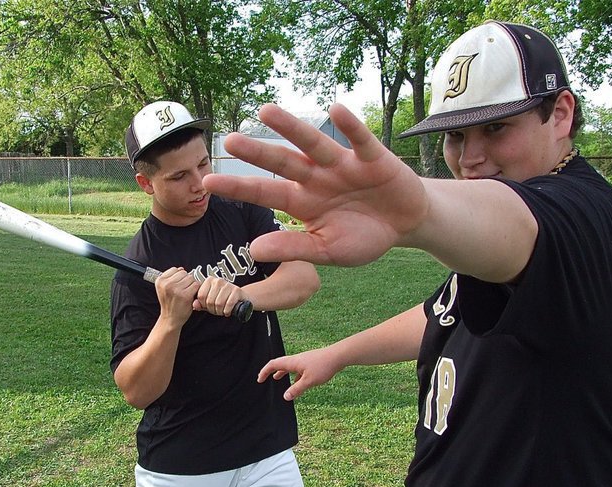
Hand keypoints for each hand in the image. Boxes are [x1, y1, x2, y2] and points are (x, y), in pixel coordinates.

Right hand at [154, 267, 198, 327]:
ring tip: (187, 292)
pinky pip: (196, 285)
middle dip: (186, 280)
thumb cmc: (169, 303)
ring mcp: (176, 289)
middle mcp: (166, 284)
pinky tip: (191, 295)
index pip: (175, 269)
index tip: (177, 285)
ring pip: (191, 278)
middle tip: (183, 290)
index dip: (179, 277)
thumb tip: (181, 268)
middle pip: (184, 273)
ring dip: (191, 284)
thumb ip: (171, 277)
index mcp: (160, 281)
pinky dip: (196, 290)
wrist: (171, 318)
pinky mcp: (185, 295)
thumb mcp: (164, 288)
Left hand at [194, 276, 246, 316]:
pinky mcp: (237, 290)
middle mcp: (218, 280)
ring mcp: (228, 284)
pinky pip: (229, 304)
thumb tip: (194, 305)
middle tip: (217, 310)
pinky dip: (227, 311)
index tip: (208, 307)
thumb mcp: (208, 302)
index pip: (201, 296)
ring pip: (219, 303)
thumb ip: (200, 303)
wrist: (240, 299)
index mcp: (209, 280)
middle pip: (210, 301)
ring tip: (222, 310)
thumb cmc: (222, 300)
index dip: (203, 305)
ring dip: (220, 311)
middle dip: (213, 309)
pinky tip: (228, 311)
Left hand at [202, 103, 428, 266]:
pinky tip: (335, 110)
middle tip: (229, 141)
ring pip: (313, 144)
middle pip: (283, 162)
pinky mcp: (372, 158)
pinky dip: (350, 126)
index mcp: (302, 202)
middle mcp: (316, 178)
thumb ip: (294, 248)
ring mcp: (342, 165)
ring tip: (265, 112)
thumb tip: (255, 250)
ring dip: (291, 128)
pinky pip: (359, 140)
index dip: (238, 188)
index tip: (207, 184)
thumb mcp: (327, 250)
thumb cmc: (363, 236)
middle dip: (258, 153)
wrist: (404, 224)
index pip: (265, 192)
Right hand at [258, 347, 342, 400]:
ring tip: (277, 379)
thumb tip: (285, 397)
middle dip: (271, 371)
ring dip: (282, 373)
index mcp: (292, 362)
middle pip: (279, 364)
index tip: (259, 379)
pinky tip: (298, 382)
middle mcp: (296, 360)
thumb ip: (296, 389)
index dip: (264, 371)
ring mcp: (304, 360)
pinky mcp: (311, 362)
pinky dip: (294, 375)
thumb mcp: (308, 381)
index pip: (273, 365)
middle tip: (264, 378)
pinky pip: (298, 369)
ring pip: (289, 366)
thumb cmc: (323, 367)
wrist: (338, 356)